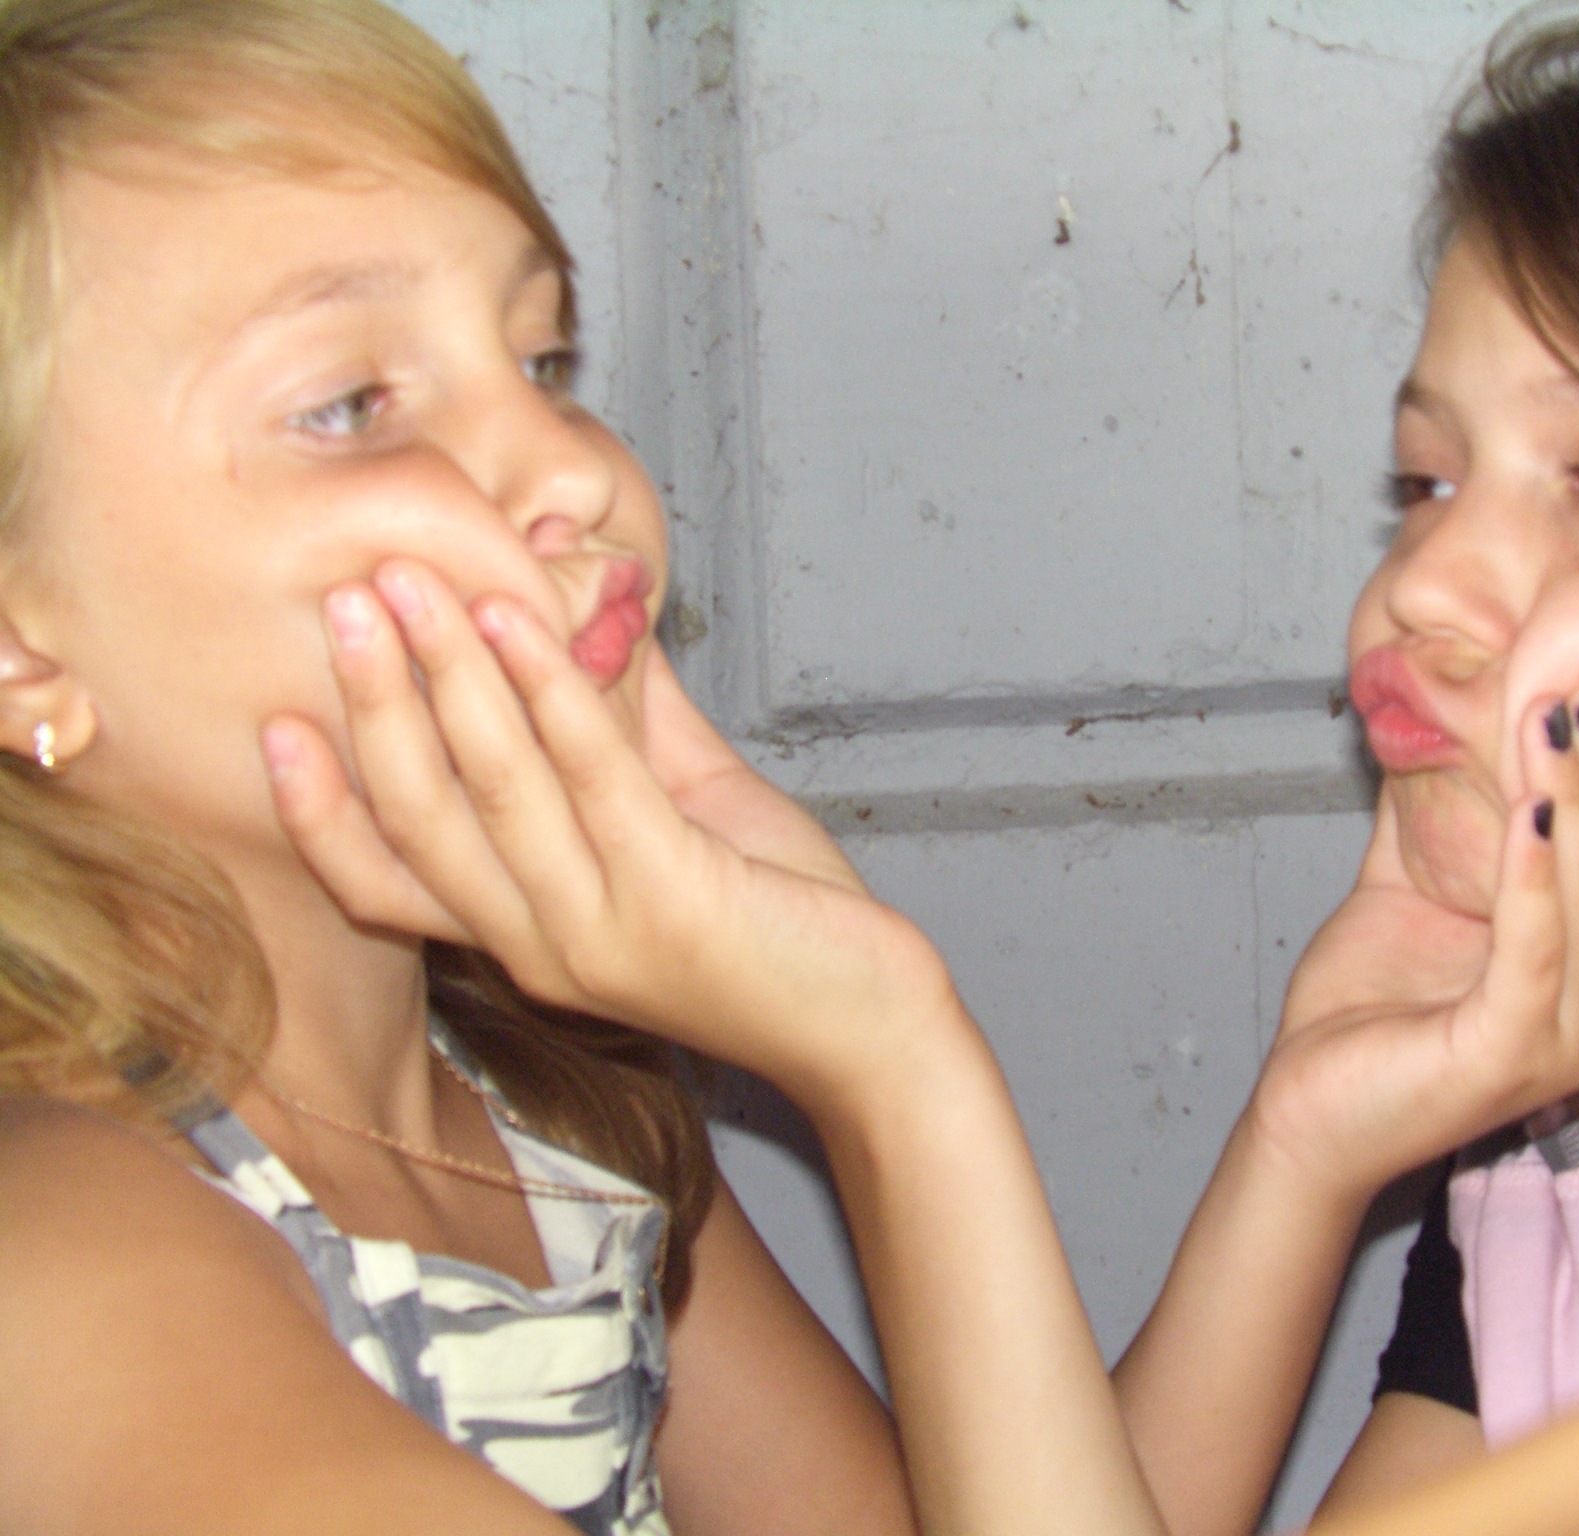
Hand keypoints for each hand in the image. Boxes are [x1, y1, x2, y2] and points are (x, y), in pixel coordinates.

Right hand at [262, 560, 956, 1102]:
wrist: (871, 1026)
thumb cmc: (777, 925)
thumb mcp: (680, 823)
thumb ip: (621, 739)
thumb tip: (587, 625)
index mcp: (525, 939)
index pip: (386, 884)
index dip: (321, 809)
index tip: (276, 723)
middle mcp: (540, 948)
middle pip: (421, 821)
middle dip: (376, 705)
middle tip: (350, 602)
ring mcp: (600, 932)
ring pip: (493, 792)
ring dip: (449, 678)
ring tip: (420, 587)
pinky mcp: (670, 902)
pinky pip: (595, 781)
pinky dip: (554, 695)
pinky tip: (526, 621)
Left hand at [1251, 692, 1578, 1205]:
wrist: (1304, 1108)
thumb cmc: (1367, 1011)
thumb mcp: (1422, 893)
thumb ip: (1451, 816)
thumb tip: (1445, 711)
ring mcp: (1564, 1048)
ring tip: (1549, 723)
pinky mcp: (1505, 1056)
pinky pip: (1539, 951)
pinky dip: (1536, 874)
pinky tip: (1526, 809)